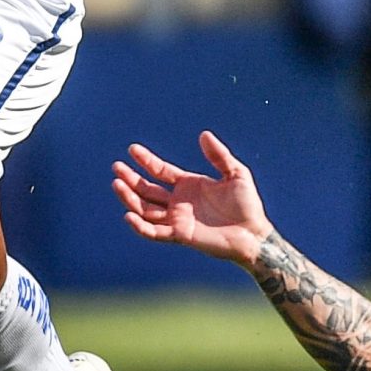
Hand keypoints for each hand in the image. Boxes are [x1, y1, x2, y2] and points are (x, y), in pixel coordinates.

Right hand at [114, 132, 273, 265]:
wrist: (253, 232)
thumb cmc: (247, 204)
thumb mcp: (236, 173)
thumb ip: (219, 155)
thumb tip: (203, 134)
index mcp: (189, 185)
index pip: (161, 171)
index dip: (146, 161)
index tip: (132, 149)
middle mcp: (178, 202)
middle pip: (147, 189)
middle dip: (131, 179)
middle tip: (116, 167)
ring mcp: (177, 219)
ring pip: (145, 209)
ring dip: (130, 198)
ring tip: (117, 183)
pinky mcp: (180, 235)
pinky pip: (155, 232)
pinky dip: (140, 226)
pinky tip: (129, 214)